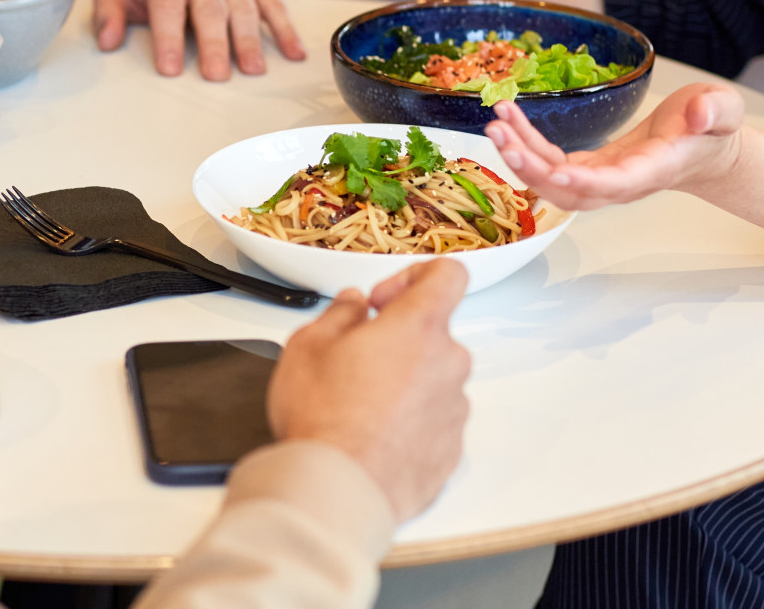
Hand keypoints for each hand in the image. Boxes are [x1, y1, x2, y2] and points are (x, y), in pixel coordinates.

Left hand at [92, 0, 304, 79]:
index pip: (167, 2)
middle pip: (209, 6)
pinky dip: (285, 28)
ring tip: (253, 70)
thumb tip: (108, 42)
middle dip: (214, 42)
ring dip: (249, 40)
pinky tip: (293, 53)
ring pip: (243, 6)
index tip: (170, 68)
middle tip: (216, 75)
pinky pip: (273, 2)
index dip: (169, 36)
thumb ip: (108, 11)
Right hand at [268, 260, 471, 520]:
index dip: (414, 277)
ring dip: (404, 384)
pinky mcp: (450, 450)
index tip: (383, 300)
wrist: (338, 490)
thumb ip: (339, 314)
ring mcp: (454, 410)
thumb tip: (352, 305)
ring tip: (357, 407)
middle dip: (398, 341)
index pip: (448, 274)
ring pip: (433, 380)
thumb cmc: (324, 418)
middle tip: (354, 360)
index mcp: (419, 326)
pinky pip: (433, 423)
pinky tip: (371, 437)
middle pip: (433, 334)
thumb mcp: (308, 345)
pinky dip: (408, 424)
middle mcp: (448, 364)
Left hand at [484, 83, 746, 209]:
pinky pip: (550, 163)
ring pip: (552, 182)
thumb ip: (715, 111)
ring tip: (495, 124)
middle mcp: (621, 183)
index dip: (587, 182)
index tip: (559, 172)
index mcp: (654, 169)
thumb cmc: (712, 128)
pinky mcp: (587, 168)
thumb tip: (700, 114)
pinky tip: (507, 119)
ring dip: (520, 157)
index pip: (616, 184)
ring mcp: (601, 180)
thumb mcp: (723, 110)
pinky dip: (525, 143)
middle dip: (533, 170)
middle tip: (502, 139)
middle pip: (571, 192)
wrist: (703, 147)